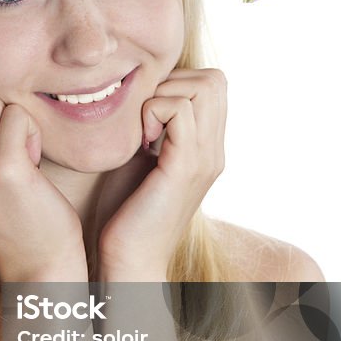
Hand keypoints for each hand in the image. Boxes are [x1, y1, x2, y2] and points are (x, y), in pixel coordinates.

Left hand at [94, 68, 226, 276]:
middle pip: (215, 79)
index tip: (147, 113)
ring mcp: (204, 159)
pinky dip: (152, 112)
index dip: (177, 82)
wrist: (130, 261)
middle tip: (145, 117)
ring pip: (204, 86)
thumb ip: (153, 131)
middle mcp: (214, 152)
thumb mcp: (143, 161)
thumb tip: (141, 96)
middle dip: (172, 82)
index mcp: (207, 149)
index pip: (213, 84)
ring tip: (143, 131)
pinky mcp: (184, 167)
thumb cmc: (126, 215)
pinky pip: (179, 109)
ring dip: (163, 96)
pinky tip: (140, 143)